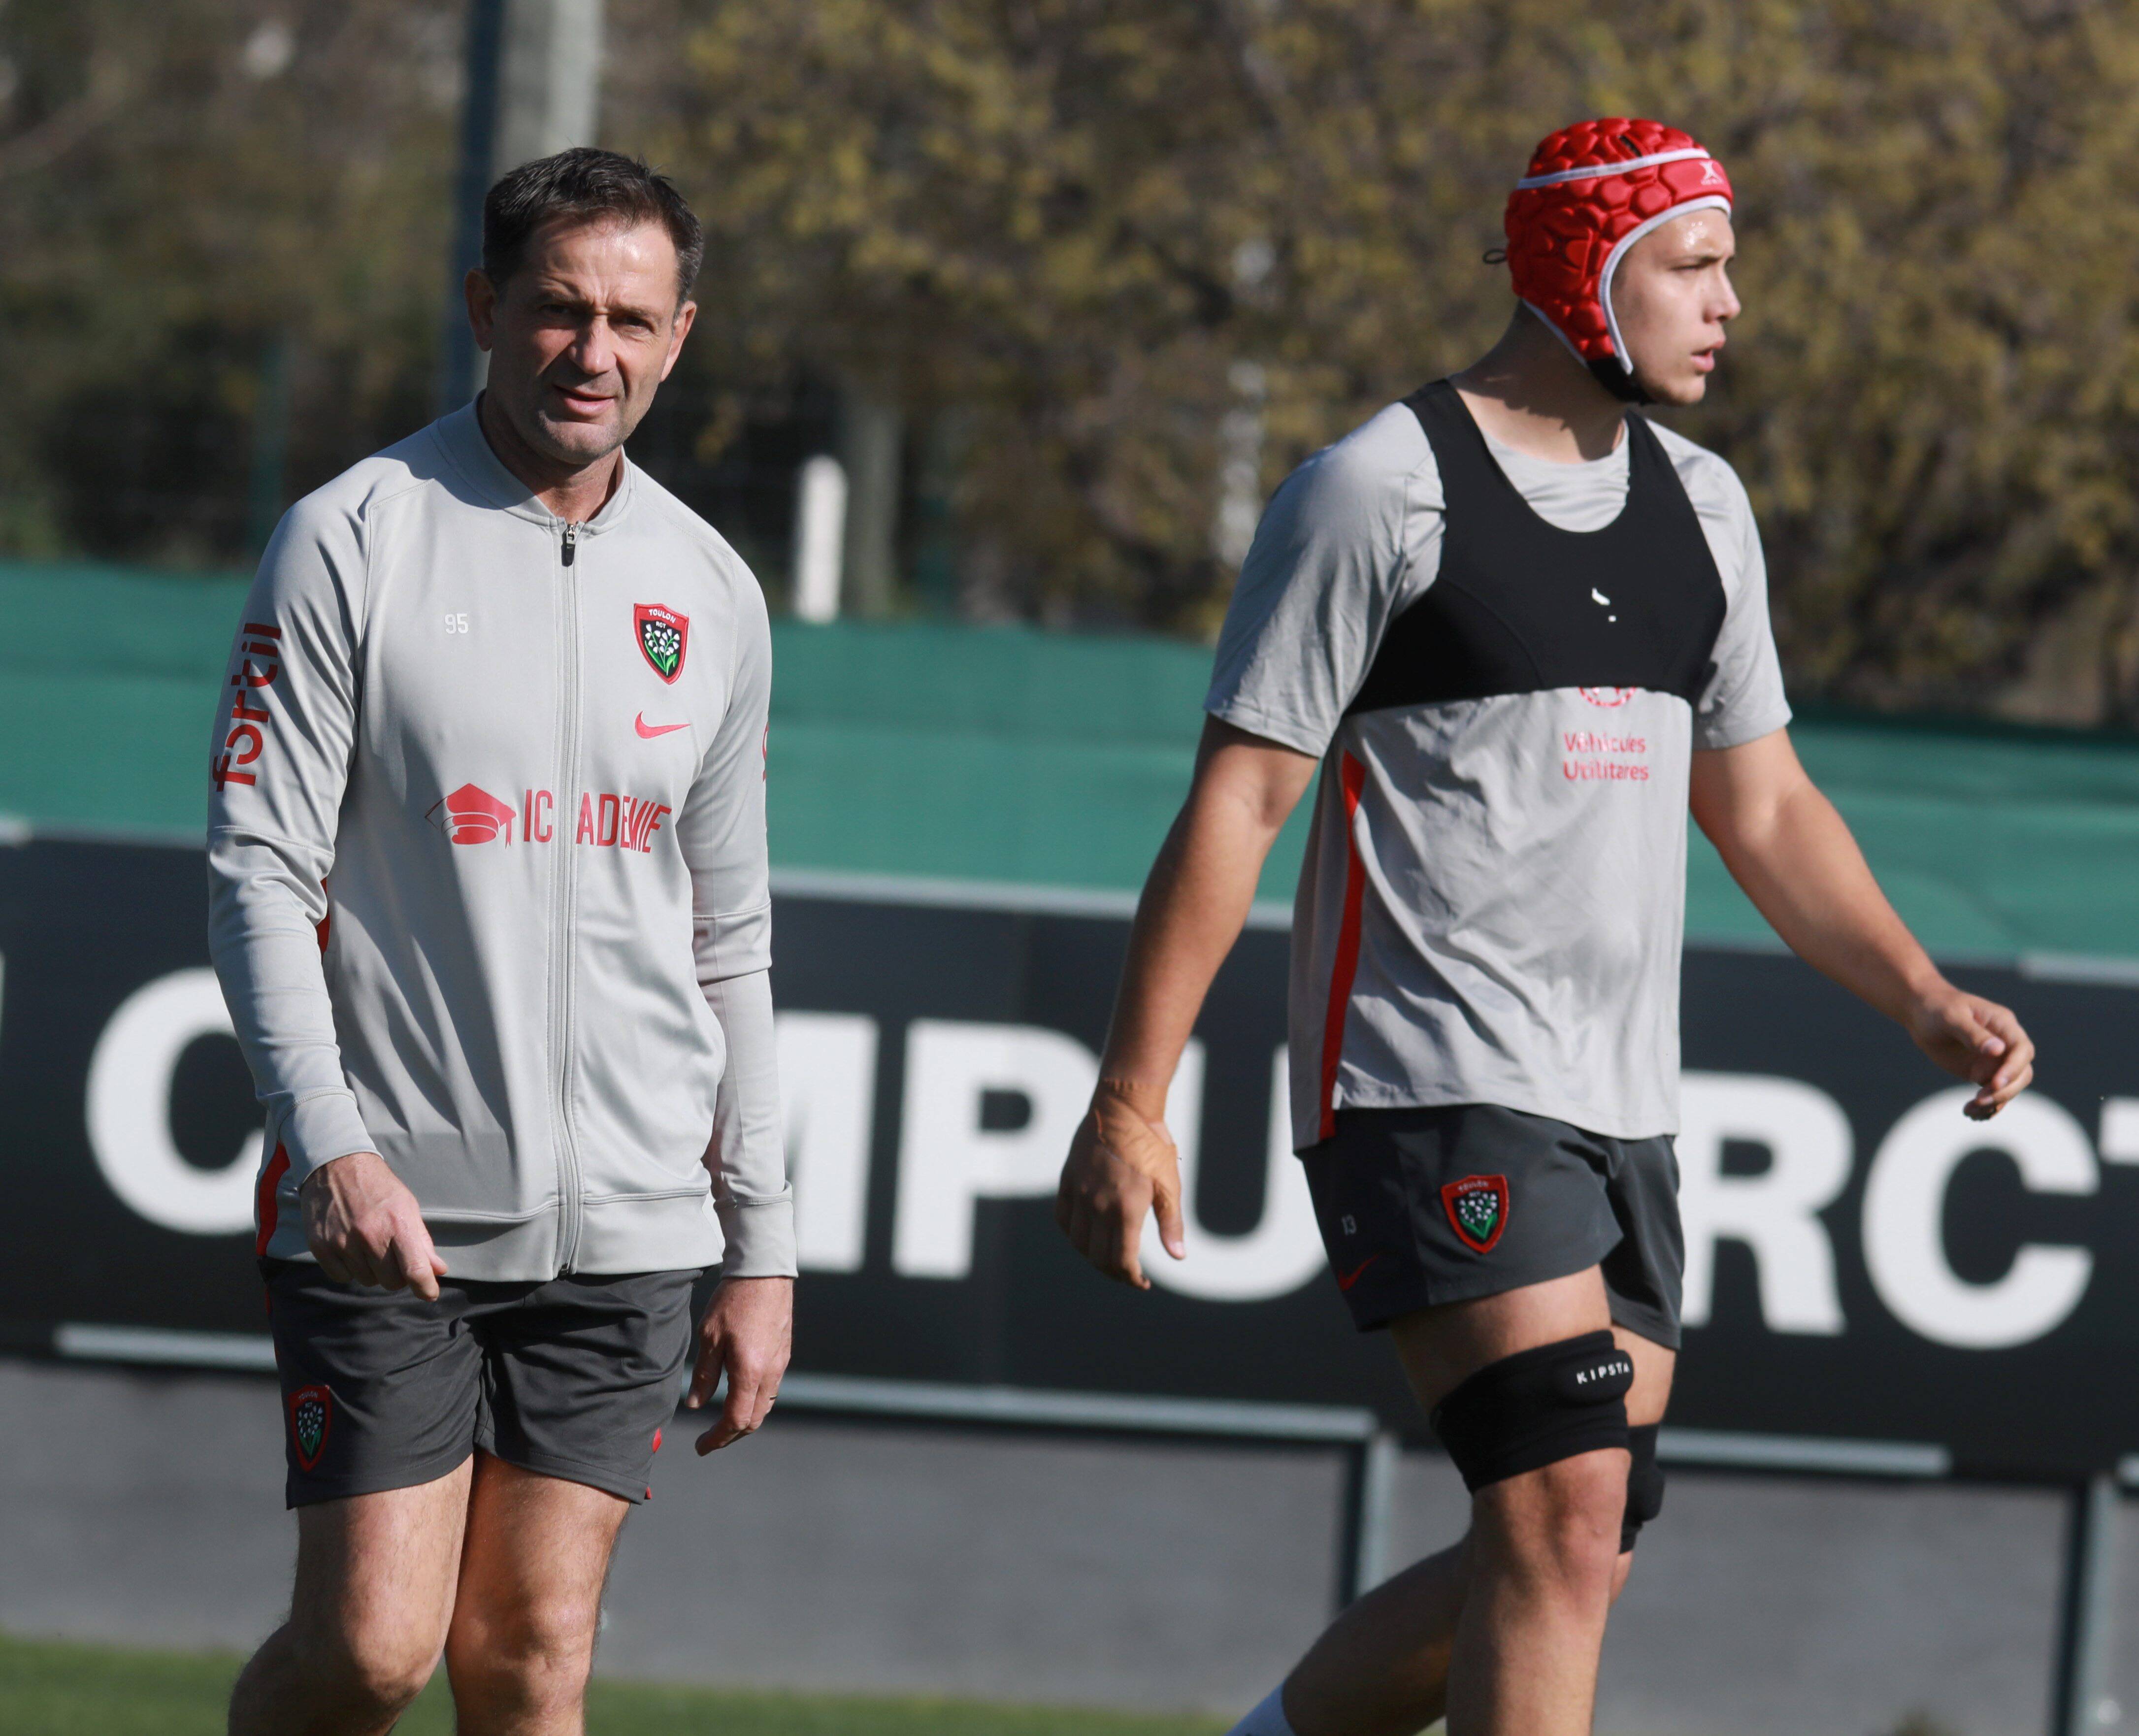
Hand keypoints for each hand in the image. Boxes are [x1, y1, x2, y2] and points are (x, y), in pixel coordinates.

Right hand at [300, 1151, 446, 1297]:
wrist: (336, 1165)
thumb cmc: (378, 1188)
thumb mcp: (407, 1206)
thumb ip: (422, 1241)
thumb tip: (438, 1270)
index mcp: (397, 1224)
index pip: (415, 1269)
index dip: (425, 1287)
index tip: (429, 1293)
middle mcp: (370, 1235)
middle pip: (391, 1281)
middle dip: (397, 1274)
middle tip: (393, 1254)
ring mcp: (343, 1242)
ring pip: (367, 1281)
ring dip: (372, 1270)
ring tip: (369, 1244)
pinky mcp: (321, 1247)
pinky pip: (342, 1277)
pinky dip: (349, 1268)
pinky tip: (350, 1247)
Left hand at [686, 1275, 792, 1452]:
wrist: (764, 1274)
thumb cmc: (733, 1302)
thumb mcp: (709, 1337)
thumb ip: (704, 1374)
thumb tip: (696, 1404)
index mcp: (750, 1372)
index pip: (735, 1419)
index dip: (717, 1438)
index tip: (701, 1446)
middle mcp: (770, 1373)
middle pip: (754, 1420)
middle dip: (731, 1435)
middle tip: (710, 1439)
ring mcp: (780, 1364)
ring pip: (765, 1406)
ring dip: (744, 1420)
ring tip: (722, 1421)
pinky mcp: (783, 1354)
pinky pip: (770, 1389)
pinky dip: (754, 1402)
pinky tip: (739, 1394)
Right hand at [1053, 1081, 1184, 1288]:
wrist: (1123, 1108)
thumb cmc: (1152, 1145)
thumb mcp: (1169, 1184)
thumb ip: (1172, 1223)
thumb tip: (1178, 1256)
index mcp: (1126, 1209)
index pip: (1122, 1260)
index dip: (1131, 1279)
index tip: (1141, 1283)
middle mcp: (1099, 1205)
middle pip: (1099, 1257)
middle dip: (1114, 1273)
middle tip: (1128, 1274)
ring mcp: (1079, 1193)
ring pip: (1078, 1242)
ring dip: (1093, 1257)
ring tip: (1108, 1257)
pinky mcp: (1068, 1181)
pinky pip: (1063, 1219)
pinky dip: (1073, 1234)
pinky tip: (1087, 1235)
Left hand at [1905, 981, 2034, 1118]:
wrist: (1921, 1014)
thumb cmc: (1937, 1008)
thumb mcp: (1951, 1017)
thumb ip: (1973, 1034)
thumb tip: (1998, 1050)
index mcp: (2003, 1024)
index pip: (2022, 1050)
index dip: (2013, 1068)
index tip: (1994, 1083)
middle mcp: (2005, 1044)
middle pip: (2022, 1073)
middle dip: (2005, 1090)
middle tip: (1979, 1099)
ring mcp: (1995, 1060)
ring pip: (2009, 1087)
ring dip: (1995, 1102)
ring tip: (1970, 1110)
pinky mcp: (1983, 1072)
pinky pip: (1993, 1093)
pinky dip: (1986, 1106)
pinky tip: (1970, 1113)